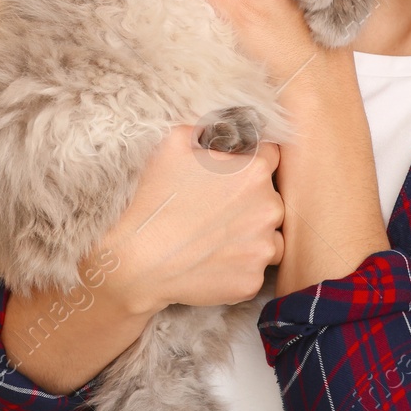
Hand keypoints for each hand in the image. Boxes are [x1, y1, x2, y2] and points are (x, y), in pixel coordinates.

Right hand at [100, 124, 284, 315]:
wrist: (138, 260)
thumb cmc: (155, 199)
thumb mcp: (173, 143)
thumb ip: (206, 129)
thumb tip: (219, 129)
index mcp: (255, 172)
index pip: (271, 156)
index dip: (250, 161)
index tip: (232, 173)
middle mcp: (269, 209)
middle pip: (272, 198)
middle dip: (250, 201)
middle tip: (216, 209)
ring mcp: (264, 248)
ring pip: (270, 235)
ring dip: (251, 235)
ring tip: (215, 237)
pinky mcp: (253, 281)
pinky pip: (255, 268)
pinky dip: (238, 265)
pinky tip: (210, 260)